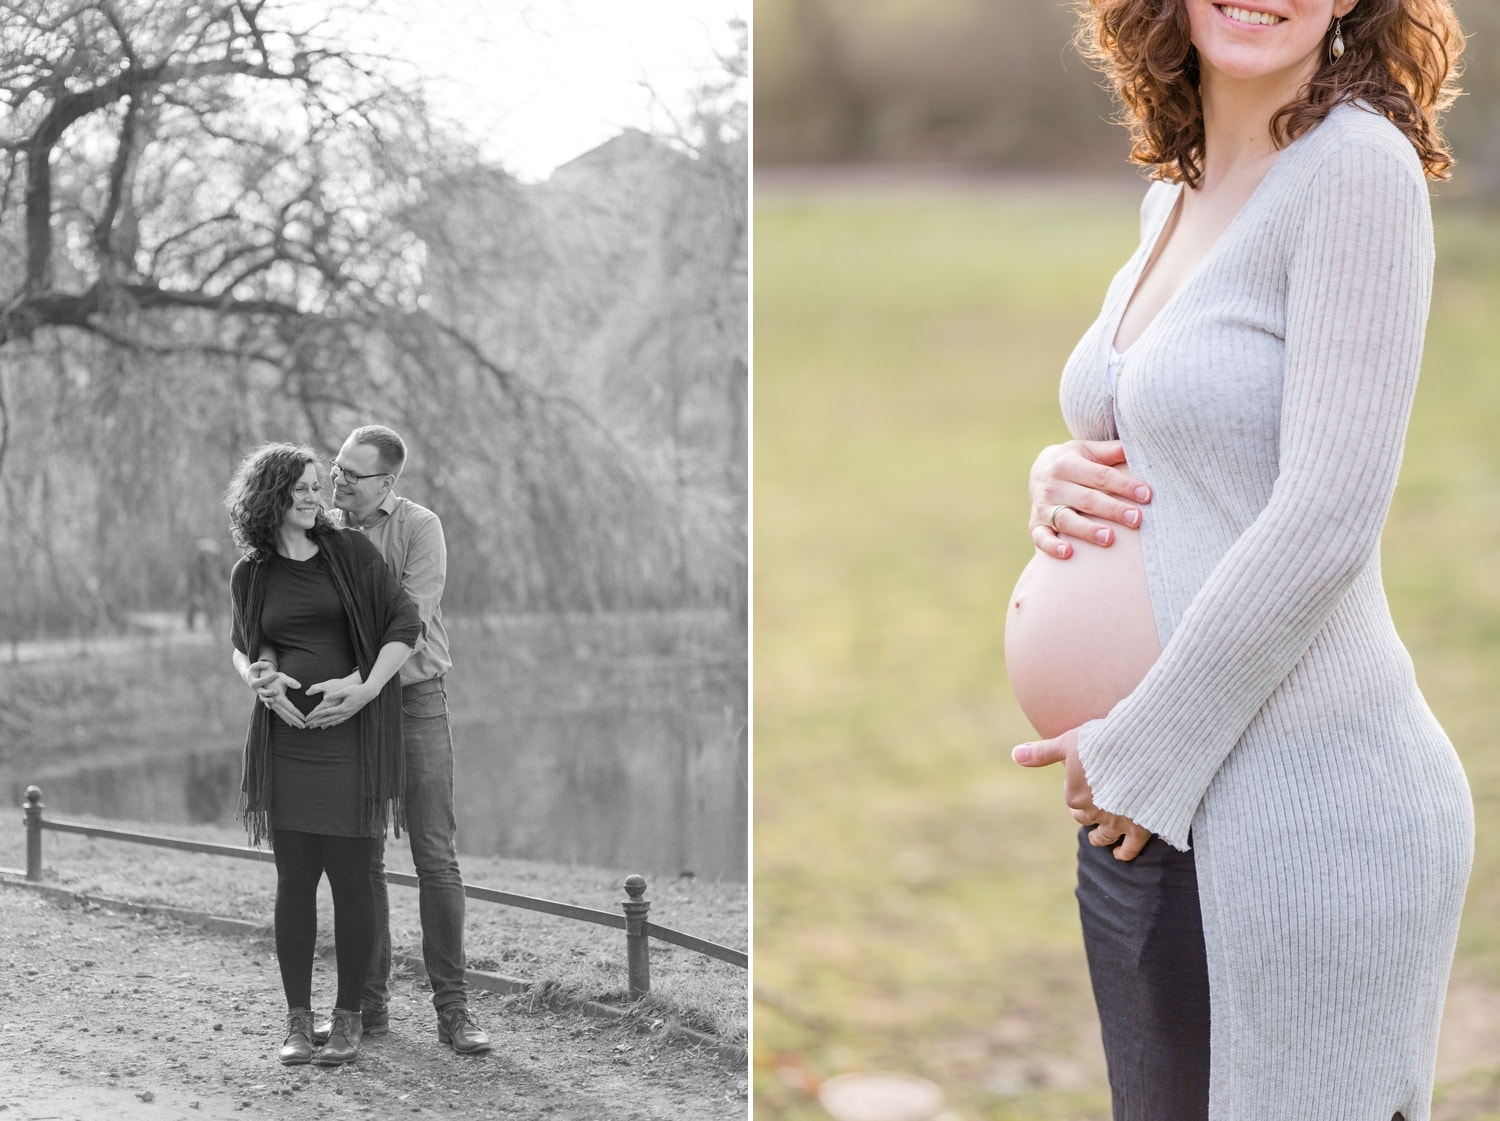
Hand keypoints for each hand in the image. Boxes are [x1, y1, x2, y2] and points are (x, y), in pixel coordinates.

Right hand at [247, 661, 305, 729]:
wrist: (263, 678)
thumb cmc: (275, 677)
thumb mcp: (283, 678)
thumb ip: (291, 682)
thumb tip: (299, 686)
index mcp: (279, 697)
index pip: (290, 708)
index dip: (298, 714)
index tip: (304, 718)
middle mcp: (275, 703)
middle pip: (287, 715)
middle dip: (296, 721)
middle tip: (304, 727)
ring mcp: (273, 705)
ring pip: (283, 716)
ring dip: (291, 721)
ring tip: (299, 726)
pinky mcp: (272, 705)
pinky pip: (280, 714)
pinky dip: (286, 719)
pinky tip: (290, 723)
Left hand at [304, 670, 370, 728]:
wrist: (369, 692)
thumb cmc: (357, 689)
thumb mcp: (345, 690)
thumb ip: (335, 695)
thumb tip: (325, 698)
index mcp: (342, 707)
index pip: (326, 712)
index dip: (316, 715)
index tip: (309, 718)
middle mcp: (344, 713)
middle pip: (329, 719)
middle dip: (318, 722)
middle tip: (309, 726)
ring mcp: (348, 714)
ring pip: (334, 721)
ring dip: (325, 724)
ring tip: (318, 727)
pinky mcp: (351, 713)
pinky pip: (341, 720)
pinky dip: (334, 723)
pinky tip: (332, 724)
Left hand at [1012, 728, 1150, 860]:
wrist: (1139, 752)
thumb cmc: (1101, 743)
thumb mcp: (1068, 743)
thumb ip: (1042, 752)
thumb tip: (1014, 754)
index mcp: (1073, 795)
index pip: (1072, 798)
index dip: (1079, 790)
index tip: (1087, 782)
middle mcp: (1092, 812)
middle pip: (1086, 818)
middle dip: (1087, 814)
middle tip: (1092, 810)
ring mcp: (1116, 821)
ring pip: (1104, 835)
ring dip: (1100, 837)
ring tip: (1098, 839)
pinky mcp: (1140, 826)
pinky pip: (1130, 847)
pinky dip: (1124, 852)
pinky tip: (1121, 854)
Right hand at [1029, 440, 1152, 558]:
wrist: (1039, 471)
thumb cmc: (1075, 462)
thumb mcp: (1088, 450)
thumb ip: (1111, 451)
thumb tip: (1139, 445)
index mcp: (1067, 464)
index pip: (1100, 476)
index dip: (1124, 485)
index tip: (1147, 494)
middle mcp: (1052, 485)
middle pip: (1086, 499)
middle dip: (1112, 509)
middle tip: (1136, 519)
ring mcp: (1042, 507)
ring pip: (1066, 520)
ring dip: (1087, 530)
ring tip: (1109, 538)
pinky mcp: (1035, 525)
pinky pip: (1041, 538)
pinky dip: (1051, 546)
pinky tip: (1068, 553)